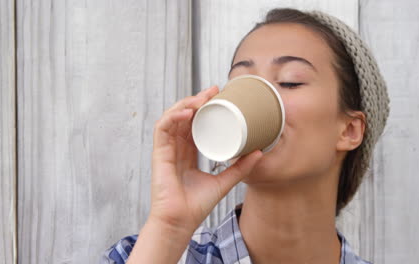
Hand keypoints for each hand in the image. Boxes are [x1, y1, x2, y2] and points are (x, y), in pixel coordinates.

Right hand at [149, 85, 262, 232]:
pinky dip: (173, 117)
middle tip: (214, 91)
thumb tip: (259, 153)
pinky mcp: (159, 153)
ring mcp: (166, 149)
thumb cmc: (196, 205)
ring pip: (172, 117)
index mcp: (189, 152)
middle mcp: (177, 148)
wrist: (181, 222)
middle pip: (184, 116)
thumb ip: (239, 168)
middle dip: (197, 100)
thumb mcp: (224, 181)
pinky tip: (188, 112)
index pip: (194, 123)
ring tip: (203, 98)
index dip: (204, 108)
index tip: (219, 96)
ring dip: (186, 104)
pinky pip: (162, 128)